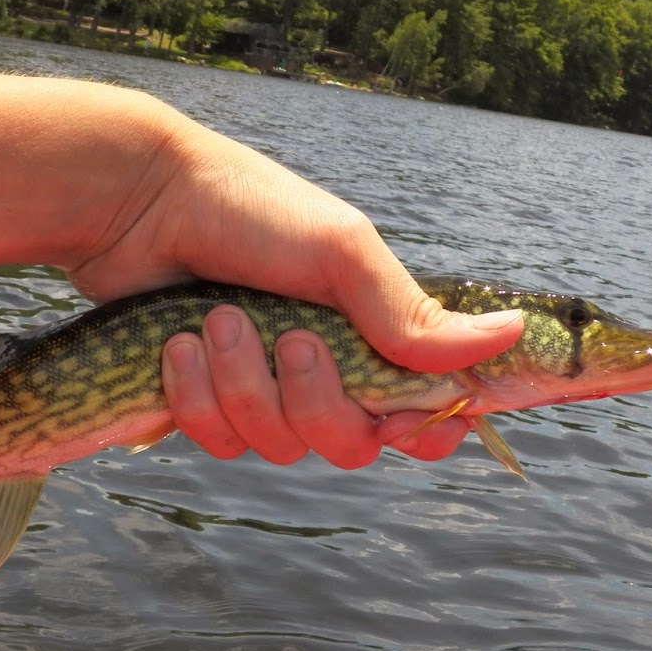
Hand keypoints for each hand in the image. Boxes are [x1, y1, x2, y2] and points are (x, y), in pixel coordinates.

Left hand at [63, 120, 521, 465]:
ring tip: (217, 320)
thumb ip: (411, 313)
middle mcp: (325, 370)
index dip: (423, 430)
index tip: (403, 418)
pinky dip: (196, 396)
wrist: (138, 204)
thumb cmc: (249, 211)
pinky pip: (216, 441)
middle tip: (291, 338)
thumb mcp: (341, 253)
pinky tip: (177, 347)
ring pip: (277, 447)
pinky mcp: (205, 403)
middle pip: (350, 446)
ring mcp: (262, 390)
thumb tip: (513, 334)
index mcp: (372, 334)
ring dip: (243, 385)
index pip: (423, 415)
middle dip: (315, 399)